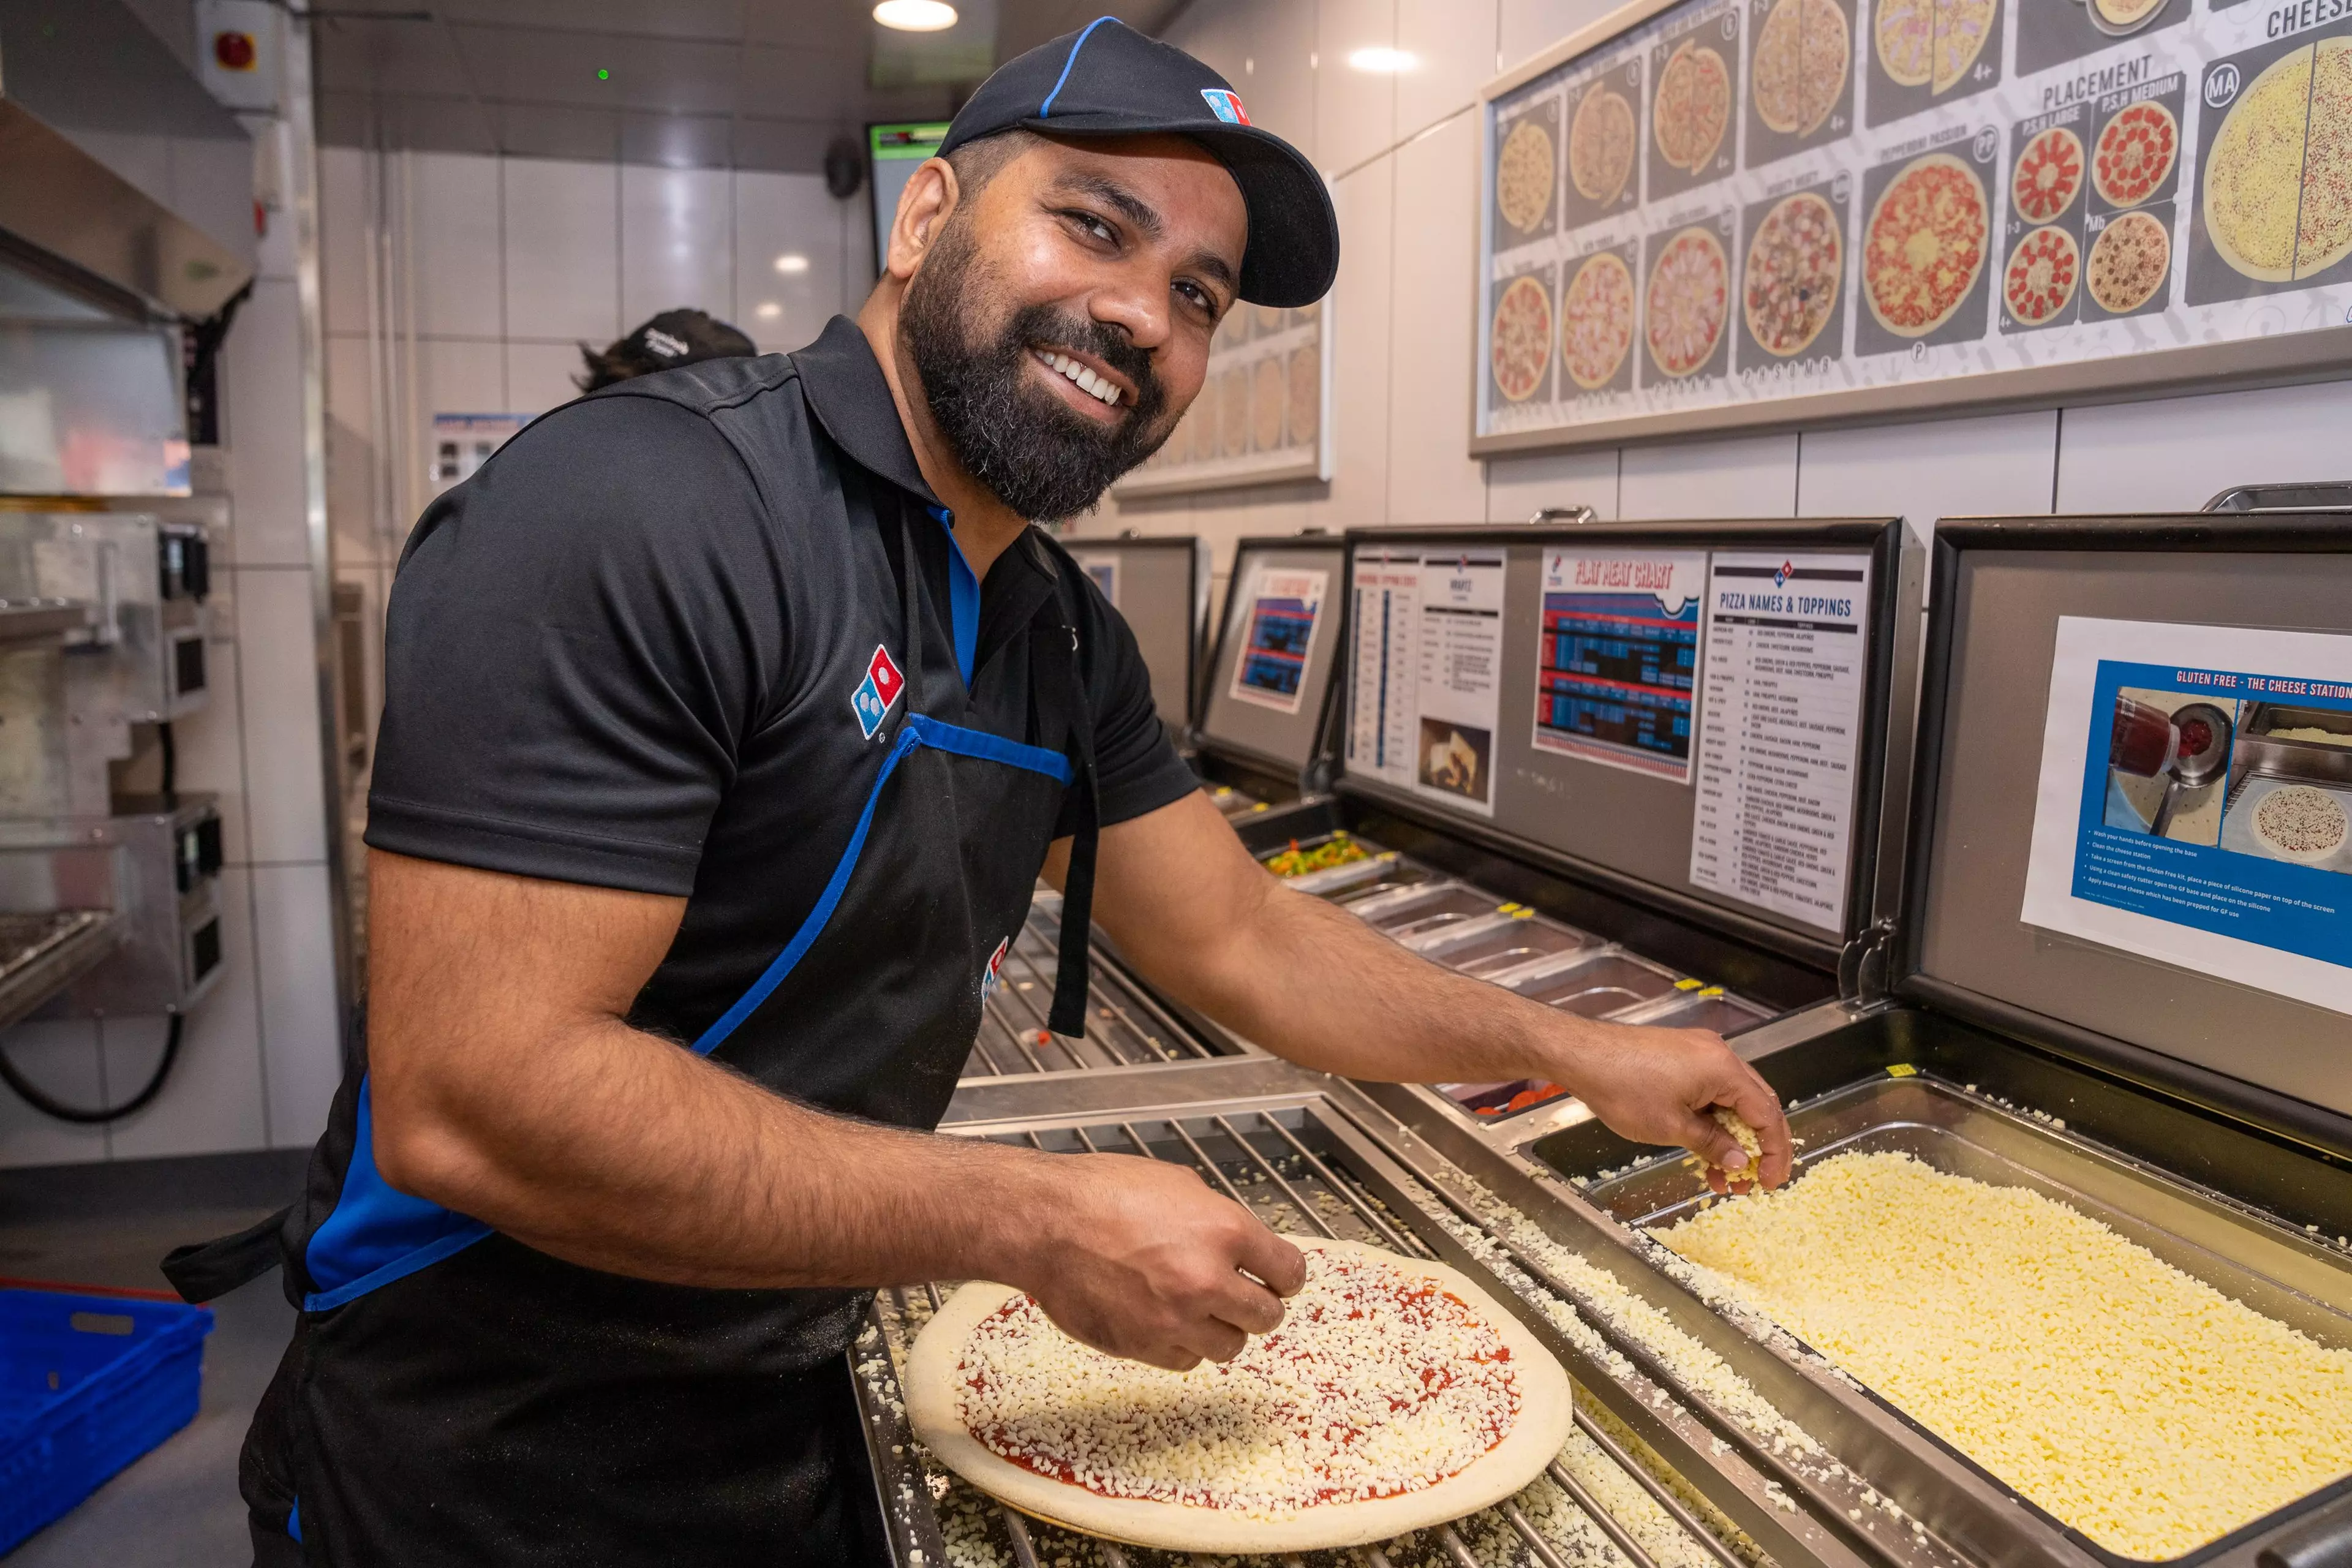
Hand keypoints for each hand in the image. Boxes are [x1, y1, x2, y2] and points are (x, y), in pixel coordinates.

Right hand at [1013, 1152, 1306, 1371]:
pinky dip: (1183, 1345)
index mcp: (1225, 1231)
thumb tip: (1243, 1246)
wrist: (1044, 1223)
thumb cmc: (1103, 1193)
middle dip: (1257, 1304)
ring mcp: (1175, 1319)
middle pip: (1267, 1316)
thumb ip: (1218, 1220)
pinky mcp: (1143, 1346)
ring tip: (1198, 1308)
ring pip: (1230, 1346)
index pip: (1289, 1272)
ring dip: (1221, 1328)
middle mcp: (1207, 1280)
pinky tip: (1165, 1319)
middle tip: (1240, 1294)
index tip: (1279, 1278)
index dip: (1285, 1275)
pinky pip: (1186, 1360)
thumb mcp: (1178, 1185)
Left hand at [1566, 1025, 1792, 1192]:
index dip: (1774, 1152)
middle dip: (1757, 1148)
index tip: (1770, 1181)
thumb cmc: (1621, 1086)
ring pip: (1731, 1102)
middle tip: (1753, 1182)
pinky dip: (1711, 1122)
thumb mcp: (1672, 1127)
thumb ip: (1713, 1144)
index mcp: (1723, 1068)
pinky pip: (1710, 1092)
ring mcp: (1699, 1053)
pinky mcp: (1681, 1058)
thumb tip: (1741, 1161)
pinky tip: (1704, 1151)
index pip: (1767, 1114)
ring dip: (1731, 1139)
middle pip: (1756, 1106)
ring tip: (1722, 1178)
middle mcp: (1718, 1055)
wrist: (1581, 1055)